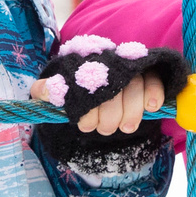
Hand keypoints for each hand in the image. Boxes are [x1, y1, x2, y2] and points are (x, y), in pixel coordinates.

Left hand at [32, 37, 186, 165]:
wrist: (97, 87)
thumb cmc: (80, 91)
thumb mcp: (63, 89)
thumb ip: (49, 89)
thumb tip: (39, 90)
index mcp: (90, 65)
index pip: (92, 86)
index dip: (90, 112)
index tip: (86, 126)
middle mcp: (112, 65)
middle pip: (116, 90)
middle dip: (110, 118)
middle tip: (104, 131)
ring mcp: (133, 70)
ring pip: (136, 89)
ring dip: (131, 114)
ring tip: (125, 128)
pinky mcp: (151, 77)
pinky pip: (156, 82)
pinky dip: (154, 94)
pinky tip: (151, 108)